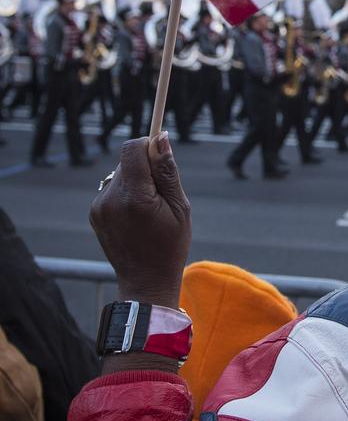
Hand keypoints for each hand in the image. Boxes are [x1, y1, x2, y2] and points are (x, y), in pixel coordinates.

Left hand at [90, 133, 191, 308]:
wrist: (146, 282)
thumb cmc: (170, 246)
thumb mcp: (179, 208)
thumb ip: (168, 171)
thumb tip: (161, 137)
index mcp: (134, 197)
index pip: (132, 149)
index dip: (148, 144)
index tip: (162, 154)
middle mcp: (110, 199)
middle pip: (126, 160)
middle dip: (146, 166)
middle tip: (162, 192)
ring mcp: (99, 207)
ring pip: (120, 173)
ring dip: (136, 180)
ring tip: (149, 209)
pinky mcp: (94, 213)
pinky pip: (112, 188)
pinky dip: (126, 193)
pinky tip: (136, 216)